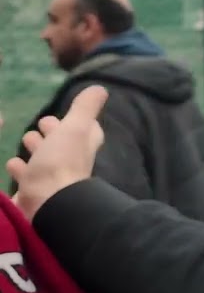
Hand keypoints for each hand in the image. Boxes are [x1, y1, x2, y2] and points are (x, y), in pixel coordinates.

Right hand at [5, 86, 107, 218]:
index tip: (64, 114)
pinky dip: (20, 168)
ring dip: (36, 149)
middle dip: (52, 133)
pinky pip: (25, 177)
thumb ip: (85, 108)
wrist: (48, 203)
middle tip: (42, 124)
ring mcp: (50, 178)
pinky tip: (13, 164)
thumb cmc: (61, 161)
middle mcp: (70, 162)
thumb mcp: (75, 127)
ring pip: (43, 159)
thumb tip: (100, 89)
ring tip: (27, 140)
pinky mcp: (32, 192)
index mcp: (82, 146)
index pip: (84, 130)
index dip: (75, 121)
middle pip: (61, 144)